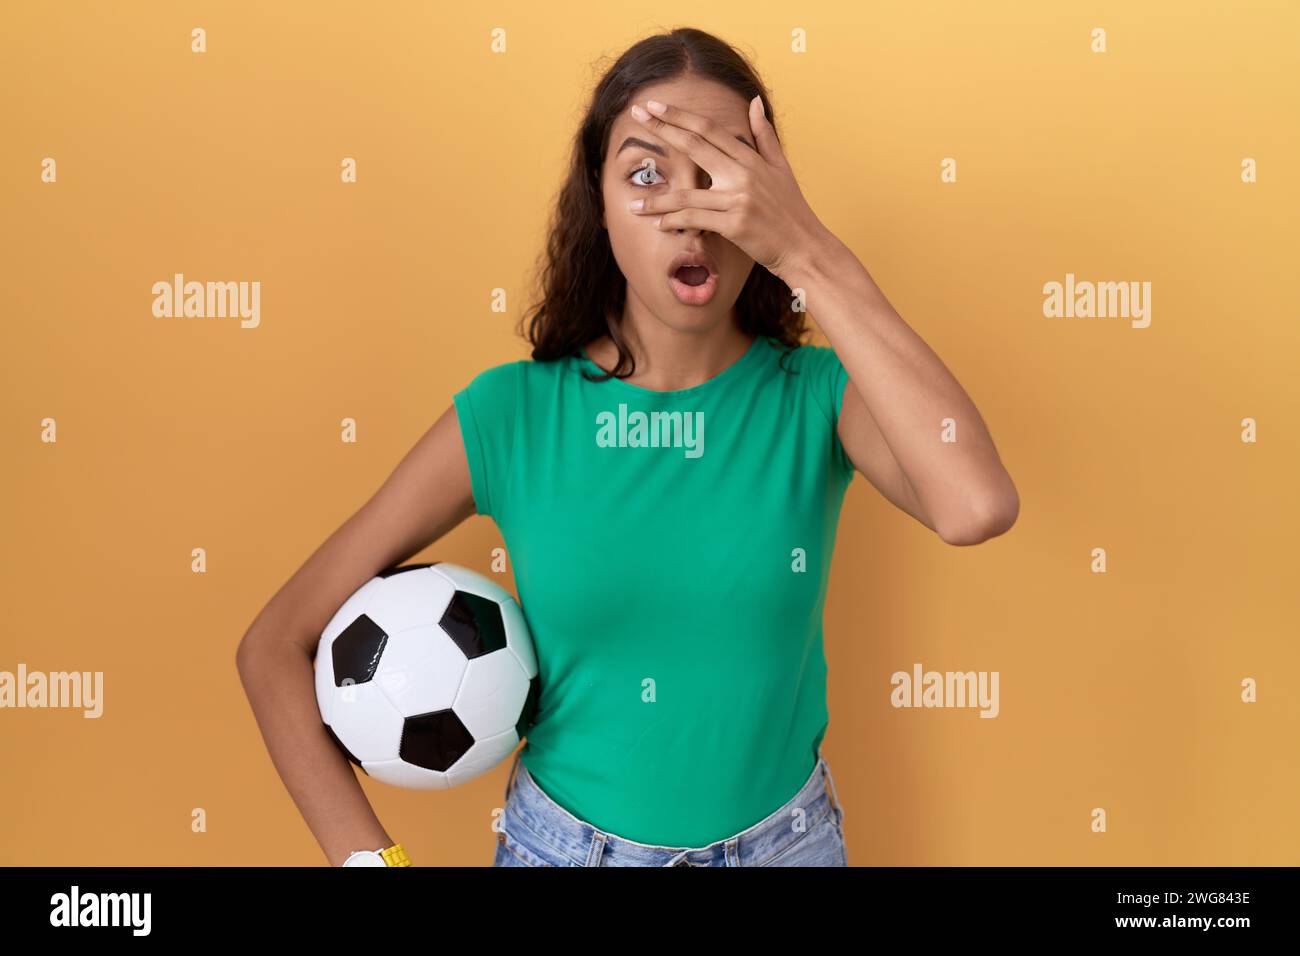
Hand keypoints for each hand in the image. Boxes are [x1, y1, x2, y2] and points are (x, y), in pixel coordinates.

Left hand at [627, 96, 832, 281]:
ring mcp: (738, 199)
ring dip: (657, 200)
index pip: (709, 129)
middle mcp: (743, 173)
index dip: (680, 115)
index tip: (655, 105)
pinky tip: (658, 224)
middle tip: (636, 116)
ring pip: (687, 194)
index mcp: (751, 158)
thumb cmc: (791, 209)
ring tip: (634, 203)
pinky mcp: (735, 225)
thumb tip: (755, 102)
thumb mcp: (781, 167)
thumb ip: (764, 135)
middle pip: (694, 145)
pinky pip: (696, 220)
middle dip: (663, 129)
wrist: (804, 246)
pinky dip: (675, 222)